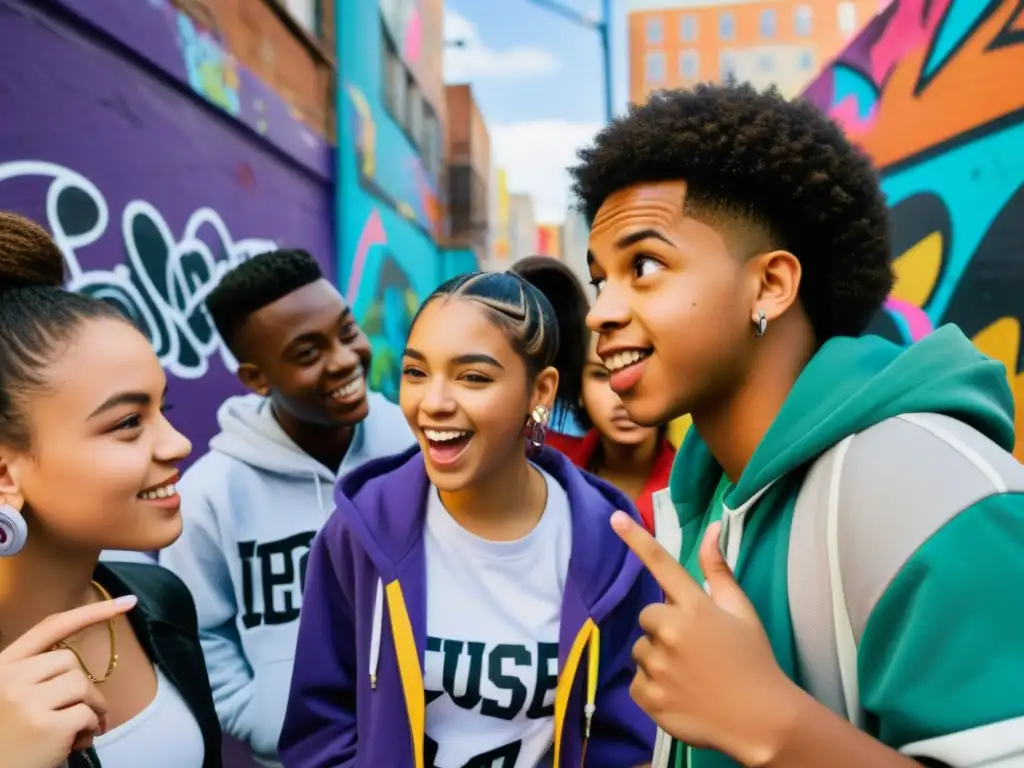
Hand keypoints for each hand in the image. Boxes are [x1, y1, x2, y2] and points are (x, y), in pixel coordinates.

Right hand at [0, 596, 136, 767]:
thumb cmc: (11, 738)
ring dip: (90, 710)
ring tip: (74, 731)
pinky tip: (72, 744)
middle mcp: (9, 679)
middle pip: (71, 662)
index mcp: (2, 666)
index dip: (91, 612)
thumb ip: (37, 673)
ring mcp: (26, 701)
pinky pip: (88, 715)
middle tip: (72, 715)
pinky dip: (89, 730)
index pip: (51, 627)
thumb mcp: (12, 695)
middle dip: (82, 689)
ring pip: (83, 686)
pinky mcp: (45, 725)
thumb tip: (77, 662)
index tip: (128, 602)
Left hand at [611, 512, 801, 765]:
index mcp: (695, 607)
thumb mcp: (741, 612)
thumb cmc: (753, 661)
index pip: (662, 565)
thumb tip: (711, 528)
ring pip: (641, 649)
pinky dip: (653, 686)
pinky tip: (680, 694)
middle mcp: (671, 631)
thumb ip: (718, 571)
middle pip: (649, 616)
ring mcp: (657, 665)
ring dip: (658, 658)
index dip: (636, 538)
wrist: (761, 721)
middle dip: (665, 627)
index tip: (615, 518)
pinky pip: (636, 680)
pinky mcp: (646, 695)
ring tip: (690, 674)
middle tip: (694, 648)